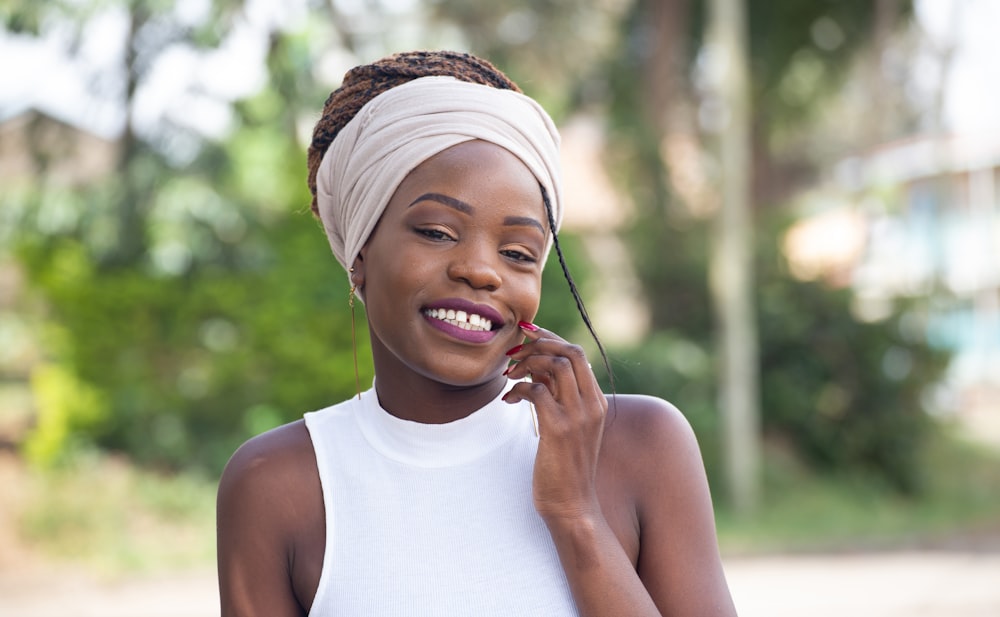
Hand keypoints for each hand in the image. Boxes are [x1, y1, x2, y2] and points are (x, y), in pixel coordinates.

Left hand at [502, 321, 607, 523]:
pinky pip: (536, 391)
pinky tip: (509, 400)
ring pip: (554, 366)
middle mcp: (591, 405)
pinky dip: (518, 389)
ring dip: (526, 364)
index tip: (527, 334)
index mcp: (597, 401)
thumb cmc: (565, 466)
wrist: (572, 505)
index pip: (577, 353)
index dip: (550, 338)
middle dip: (538, 343)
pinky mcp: (558, 429)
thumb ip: (558, 395)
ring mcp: (577, 416)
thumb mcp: (568, 424)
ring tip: (509, 377)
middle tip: (514, 351)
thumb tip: (536, 367)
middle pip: (570, 352)